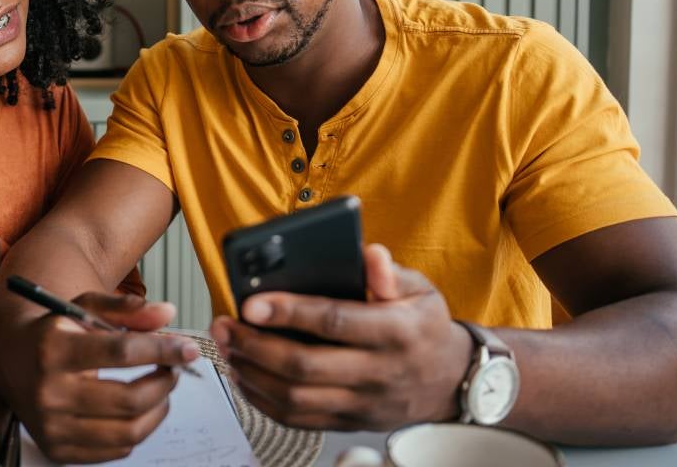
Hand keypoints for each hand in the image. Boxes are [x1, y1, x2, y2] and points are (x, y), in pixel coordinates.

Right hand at [5, 292, 200, 463]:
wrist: (12, 360)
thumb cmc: (55, 332)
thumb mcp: (84, 307)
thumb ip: (127, 309)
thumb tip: (167, 314)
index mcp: (53, 349)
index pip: (121, 353)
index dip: (162, 351)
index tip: (186, 349)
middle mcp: (48, 391)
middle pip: (130, 399)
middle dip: (164, 384)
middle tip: (172, 370)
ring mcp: (51, 426)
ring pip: (128, 432)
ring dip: (158, 410)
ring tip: (160, 390)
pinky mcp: (57, 450)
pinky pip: (115, 451)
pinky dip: (136, 431)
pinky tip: (136, 411)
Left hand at [210, 244, 471, 431]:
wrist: (450, 381)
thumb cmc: (424, 327)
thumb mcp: (420, 290)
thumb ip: (388, 272)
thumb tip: (367, 253)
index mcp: (396, 333)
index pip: (334, 321)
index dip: (289, 312)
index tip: (251, 303)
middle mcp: (380, 372)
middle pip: (305, 367)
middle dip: (255, 346)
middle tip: (226, 326)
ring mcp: (364, 403)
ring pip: (296, 398)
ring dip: (252, 374)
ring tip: (228, 348)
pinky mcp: (350, 423)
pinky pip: (299, 420)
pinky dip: (263, 401)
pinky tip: (245, 376)